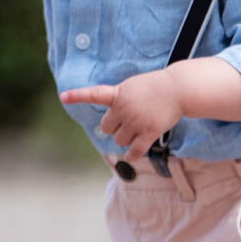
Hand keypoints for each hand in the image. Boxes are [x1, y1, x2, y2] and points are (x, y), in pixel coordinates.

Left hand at [61, 71, 183, 160]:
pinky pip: (135, 151)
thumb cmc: (155, 86)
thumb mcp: (132, 86)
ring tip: (137, 130)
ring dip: (125, 139)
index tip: (62, 97)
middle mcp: (124, 108)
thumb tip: (112, 121)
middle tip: (125, 123)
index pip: (94, 94)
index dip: (77, 96)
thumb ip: (119, 99)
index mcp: (118, 94)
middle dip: (114, 128)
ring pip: (119, 140)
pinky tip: (131, 156)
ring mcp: (136, 121)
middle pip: (106, 128)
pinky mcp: (149, 132)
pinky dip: (132, 155)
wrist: (178, 88)